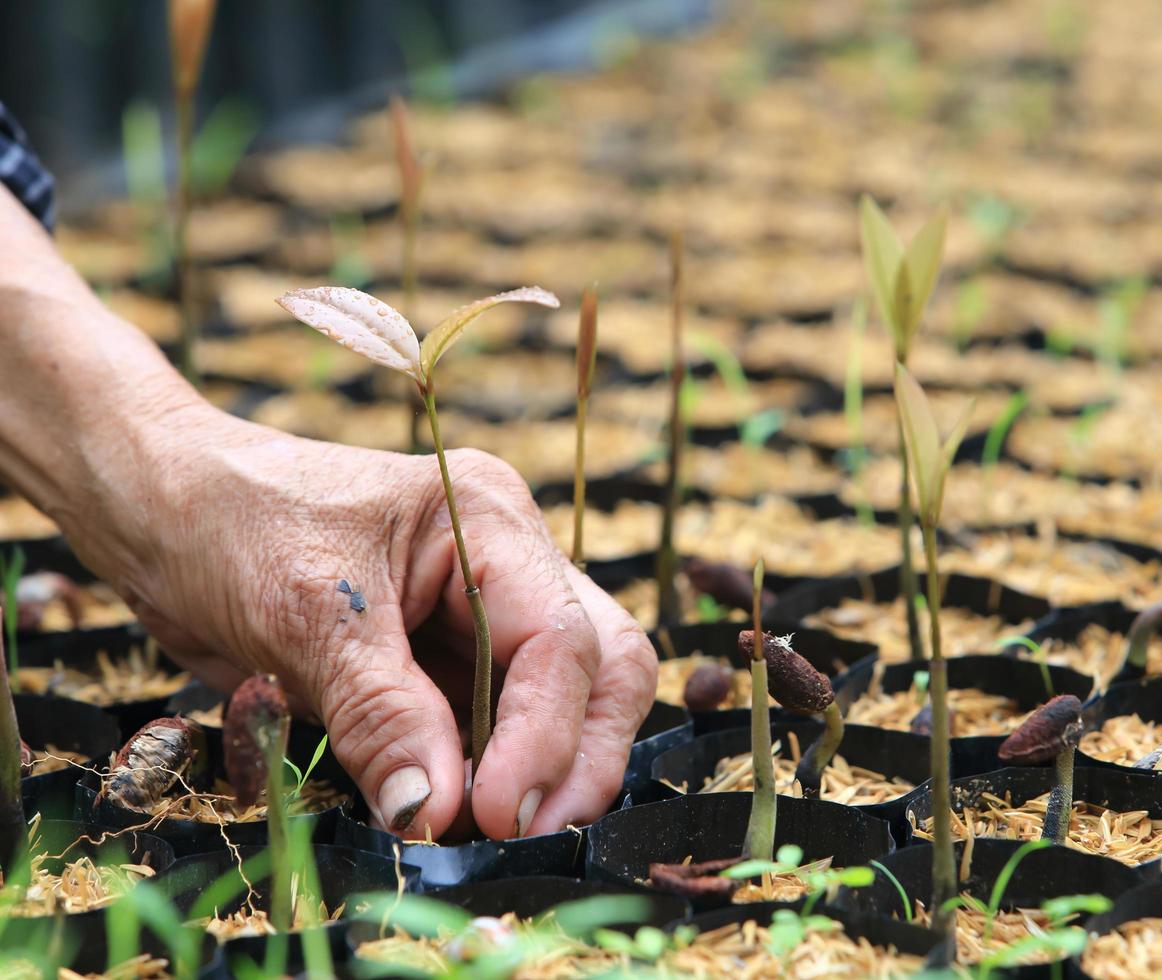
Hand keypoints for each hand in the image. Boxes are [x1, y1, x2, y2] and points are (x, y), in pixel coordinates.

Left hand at [81, 408, 656, 840]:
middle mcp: (508, 564)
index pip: (560, 638)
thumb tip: (435, 813)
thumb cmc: (231, 524)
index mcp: (488, 521)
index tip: (495, 813)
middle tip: (524, 833)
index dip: (543, 734)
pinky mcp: (448, 663)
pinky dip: (490, 775)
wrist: (161, 510)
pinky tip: (458, 813)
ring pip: (568, 700)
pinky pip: (497, 725)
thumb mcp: (306, 616)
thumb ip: (380, 714)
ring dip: (544, 772)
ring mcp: (484, 615)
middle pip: (602, 666)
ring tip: (490, 834)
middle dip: (581, 755)